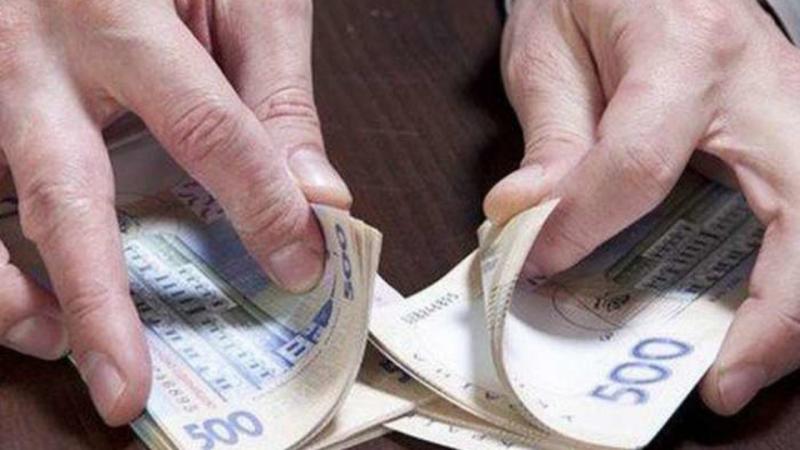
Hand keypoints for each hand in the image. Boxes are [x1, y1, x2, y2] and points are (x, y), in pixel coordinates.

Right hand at [0, 0, 349, 424]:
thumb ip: (274, 91)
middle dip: (101, 303)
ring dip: (15, 293)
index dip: (260, 205)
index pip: (206, 129)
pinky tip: (27, 299)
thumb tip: (318, 197)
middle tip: (127, 388)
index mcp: (115, 7)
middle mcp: (29, 48)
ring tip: (67, 351)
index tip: (300, 265)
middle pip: (65, 196)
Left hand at [486, 0, 799, 415]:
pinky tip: (755, 319)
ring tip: (740, 366)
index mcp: (685, 52)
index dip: (582, 226)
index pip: (638, 165)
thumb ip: (549, 136)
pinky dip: (791, 280)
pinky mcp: (795, 132)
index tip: (537, 262)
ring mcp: (794, 109)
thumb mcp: (550, 45)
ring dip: (795, 311)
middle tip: (719, 383)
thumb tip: (525, 217)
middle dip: (772, 316)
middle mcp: (764, 84)